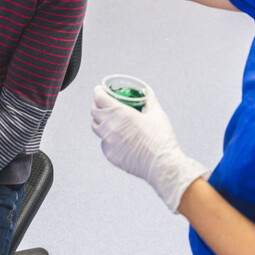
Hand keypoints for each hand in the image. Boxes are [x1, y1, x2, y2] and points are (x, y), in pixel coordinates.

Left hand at [91, 85, 208, 213]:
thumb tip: (147, 93)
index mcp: (120, 112)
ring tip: (109, 120)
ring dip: (100, 121)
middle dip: (97, 105)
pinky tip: (117, 138)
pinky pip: (103, 143)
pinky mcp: (109, 154)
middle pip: (94, 111)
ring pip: (96, 127)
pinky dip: (108, 138)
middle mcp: (110, 126)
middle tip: (104, 104)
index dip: (98, 91)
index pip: (99, 97)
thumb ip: (150, 100)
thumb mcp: (157, 114)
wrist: (161, 164)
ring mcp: (108, 141)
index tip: (100, 90)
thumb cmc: (160, 140)